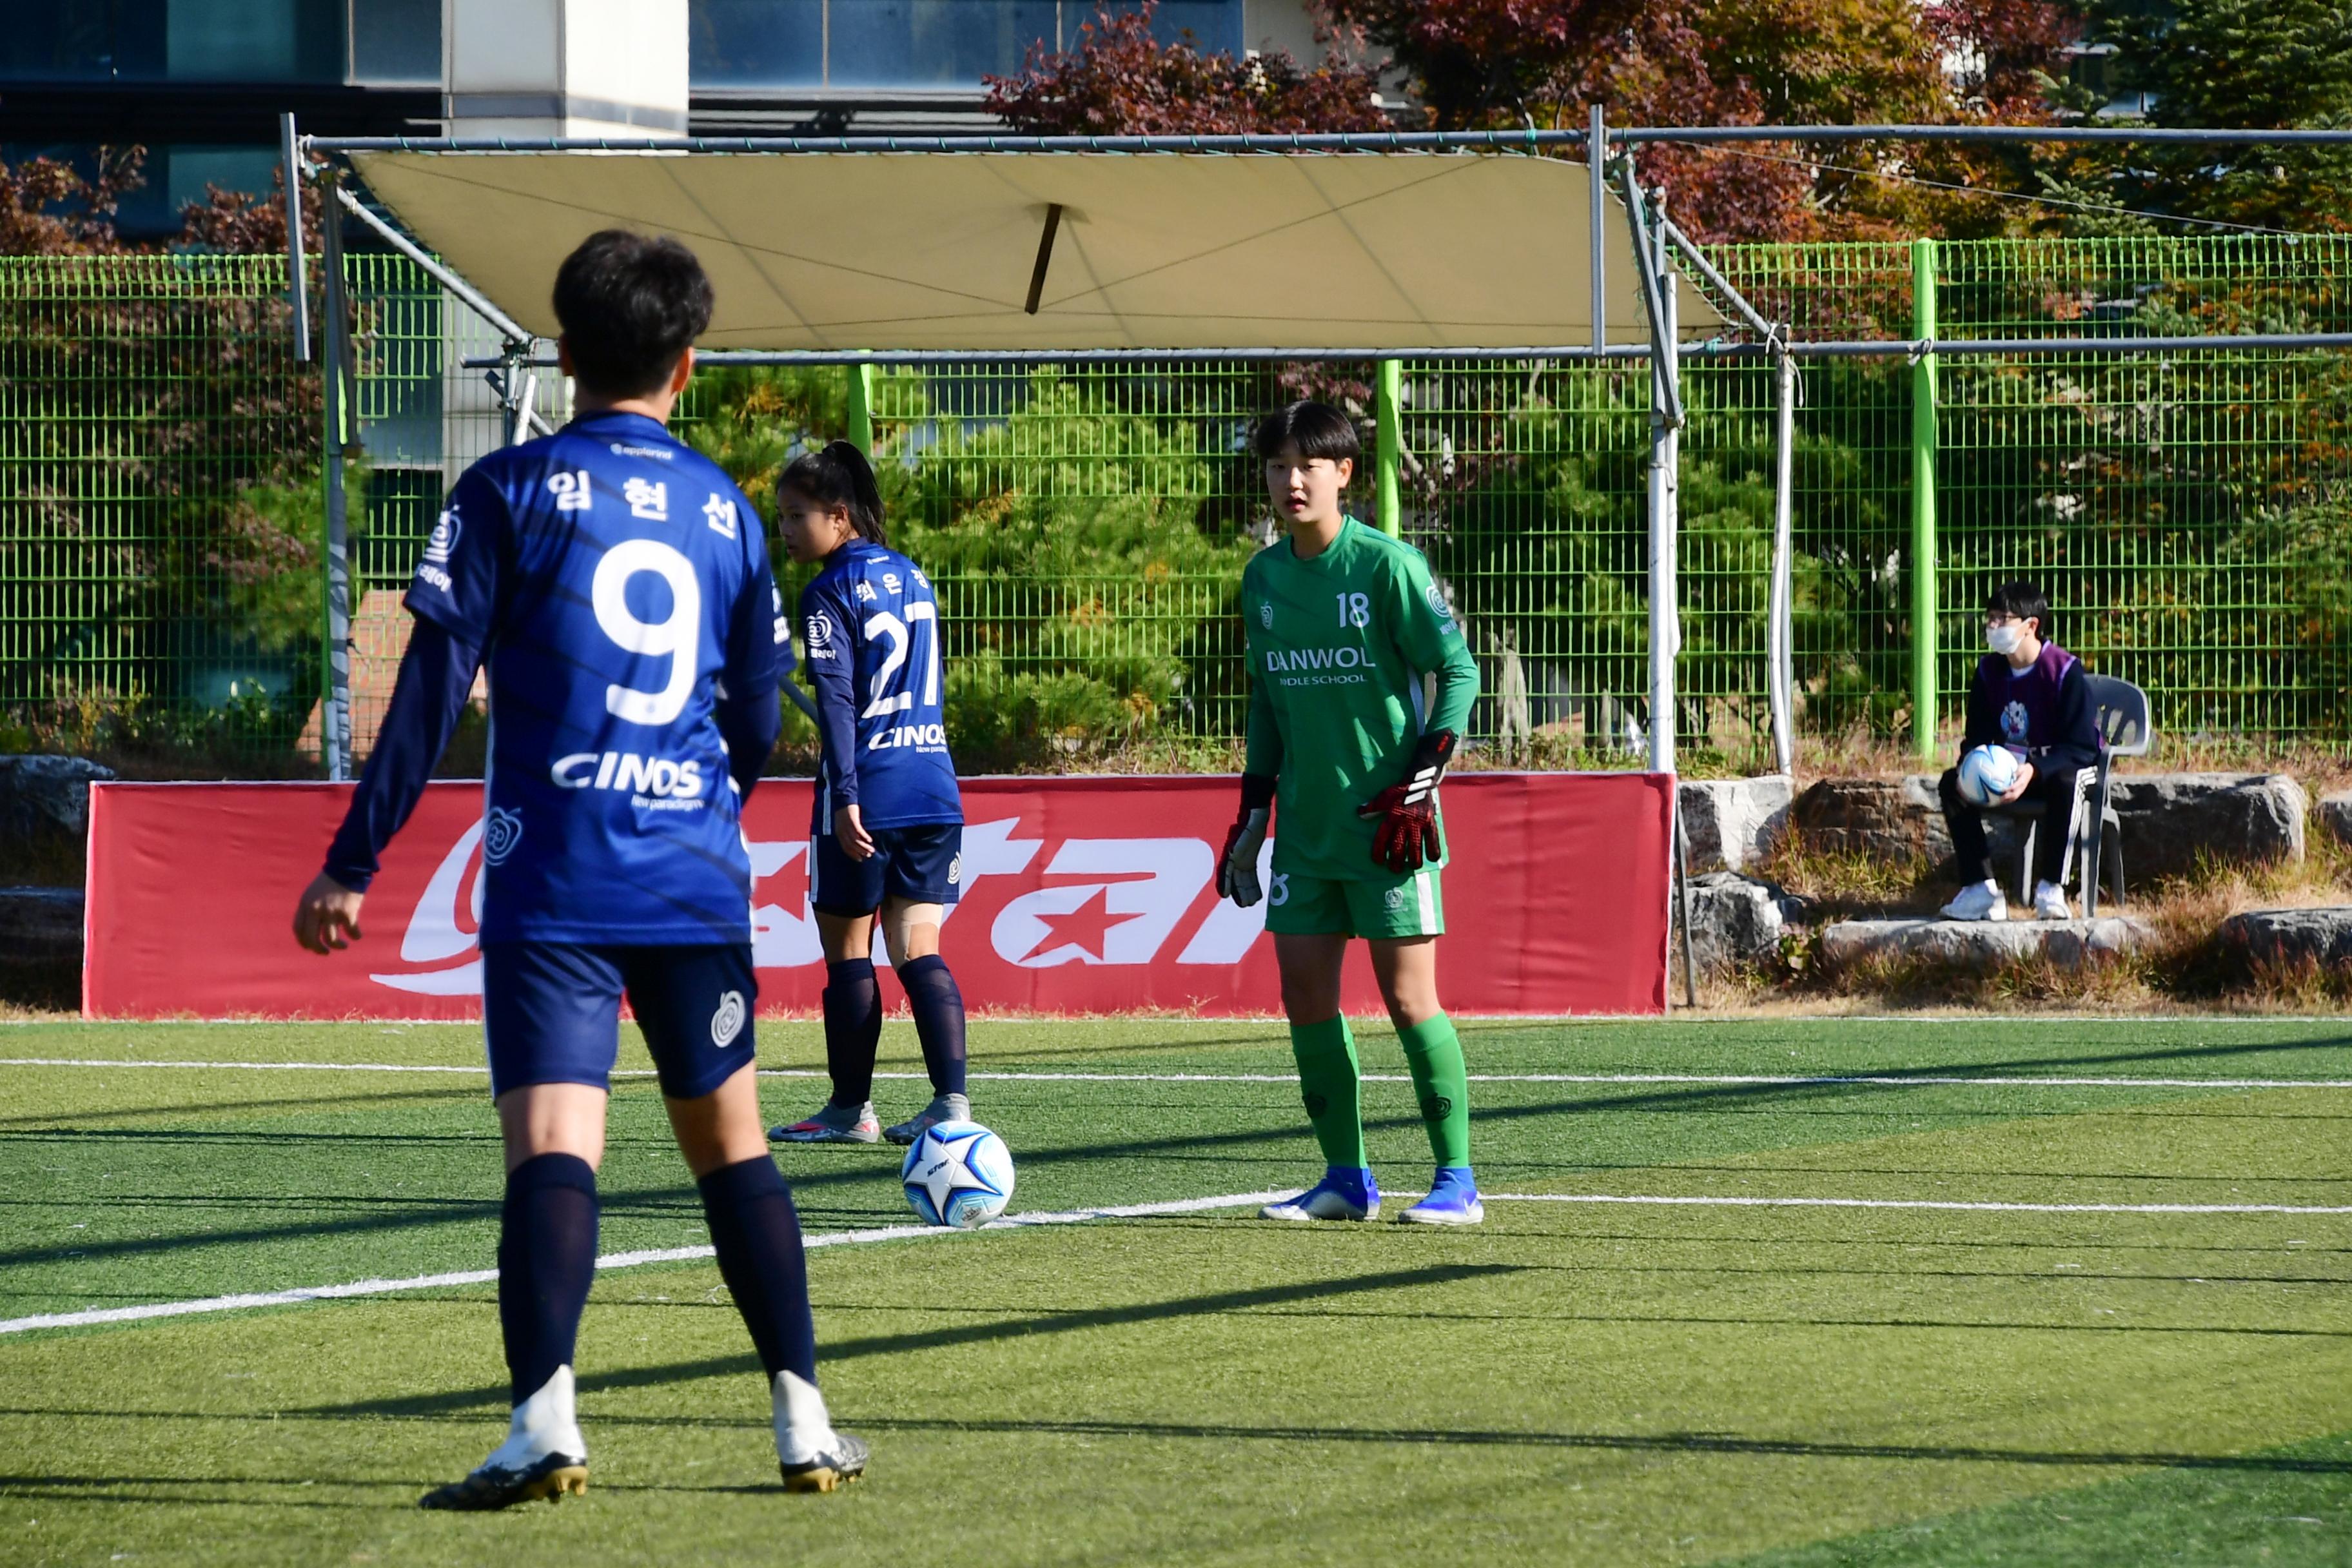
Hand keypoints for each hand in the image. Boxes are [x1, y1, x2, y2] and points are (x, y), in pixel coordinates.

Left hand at [293, 872, 364, 954]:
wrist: (347, 868)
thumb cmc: (330, 881)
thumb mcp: (312, 893)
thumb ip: (310, 909)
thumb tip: (312, 929)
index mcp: (305, 905)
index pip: (298, 930)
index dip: (303, 942)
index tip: (310, 947)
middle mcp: (316, 910)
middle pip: (312, 939)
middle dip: (318, 949)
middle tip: (325, 952)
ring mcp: (332, 912)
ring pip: (331, 940)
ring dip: (337, 946)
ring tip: (343, 946)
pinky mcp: (348, 913)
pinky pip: (351, 931)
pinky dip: (355, 936)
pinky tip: (357, 935)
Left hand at [834, 804, 875, 860]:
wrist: (842, 799)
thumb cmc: (844, 812)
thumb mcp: (843, 824)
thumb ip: (846, 832)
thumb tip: (855, 841)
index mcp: (839, 833)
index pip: (845, 848)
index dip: (852, 854)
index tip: (860, 860)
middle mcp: (842, 831)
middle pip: (851, 845)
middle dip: (860, 852)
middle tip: (868, 856)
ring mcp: (847, 826)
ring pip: (855, 840)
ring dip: (864, 846)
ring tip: (871, 850)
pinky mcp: (852, 820)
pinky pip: (858, 831)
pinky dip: (864, 836)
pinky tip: (870, 840)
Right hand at [1219, 807, 1270, 905]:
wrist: (1254, 816)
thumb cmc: (1248, 825)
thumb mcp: (1244, 835)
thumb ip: (1239, 845)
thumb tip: (1233, 855)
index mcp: (1231, 855)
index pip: (1226, 873)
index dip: (1225, 884)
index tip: (1224, 896)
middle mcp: (1234, 860)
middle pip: (1235, 879)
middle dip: (1239, 892)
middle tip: (1245, 905)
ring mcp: (1242, 861)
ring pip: (1243, 880)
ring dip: (1246, 891)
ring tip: (1251, 903)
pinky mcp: (1250, 860)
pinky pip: (1251, 876)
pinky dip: (1253, 885)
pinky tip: (1257, 895)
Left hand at [1356, 729, 1455, 874]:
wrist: (1419, 781)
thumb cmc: (1399, 791)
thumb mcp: (1383, 796)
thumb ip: (1371, 807)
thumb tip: (1359, 813)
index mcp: (1392, 816)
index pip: (1383, 838)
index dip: (1379, 852)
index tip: (1378, 861)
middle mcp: (1405, 821)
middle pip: (1399, 848)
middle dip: (1396, 862)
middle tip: (1395, 869)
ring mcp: (1419, 823)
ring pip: (1417, 849)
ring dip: (1414, 861)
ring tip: (1411, 866)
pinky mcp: (1431, 823)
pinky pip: (1434, 841)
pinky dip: (1432, 852)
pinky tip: (1430, 858)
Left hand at [1996, 761, 2035, 804]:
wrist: (2030, 772)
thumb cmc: (2024, 769)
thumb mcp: (2022, 767)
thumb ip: (2018, 770)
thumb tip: (2013, 774)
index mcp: (2022, 782)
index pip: (2015, 787)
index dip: (2009, 789)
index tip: (2002, 789)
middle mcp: (2022, 787)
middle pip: (2015, 794)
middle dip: (2007, 796)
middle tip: (2001, 797)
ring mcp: (2021, 791)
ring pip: (2014, 797)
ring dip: (2008, 799)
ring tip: (2001, 800)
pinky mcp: (2019, 792)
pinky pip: (2014, 798)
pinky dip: (2009, 800)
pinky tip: (2003, 800)